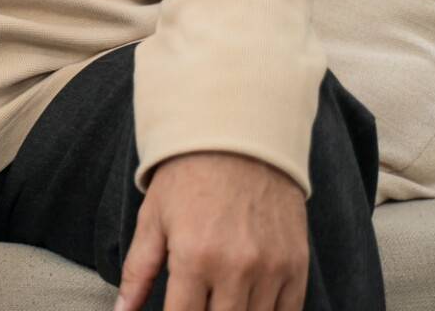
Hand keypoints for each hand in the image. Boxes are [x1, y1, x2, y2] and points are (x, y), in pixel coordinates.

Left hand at [116, 151, 307, 310]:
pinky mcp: (296, 264)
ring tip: (218, 301)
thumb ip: (137, 272)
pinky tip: (248, 303)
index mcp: (194, 257)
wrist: (240, 139)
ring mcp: (271, 269)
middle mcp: (236, 268)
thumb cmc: (188, 176)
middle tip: (196, 301)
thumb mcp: (153, 218)